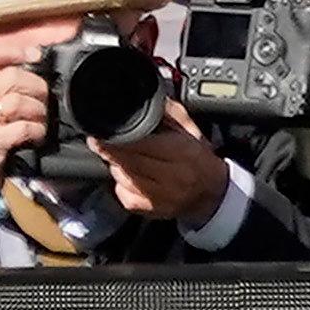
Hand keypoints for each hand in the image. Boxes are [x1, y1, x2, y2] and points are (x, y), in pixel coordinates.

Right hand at [0, 41, 50, 201]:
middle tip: (42, 101)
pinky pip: (23, 127)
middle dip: (37, 88)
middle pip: (14, 77)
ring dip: (39, 111)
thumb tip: (37, 55)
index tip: (34, 54)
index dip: (12, 49)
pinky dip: (37, 131)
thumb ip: (5, 76)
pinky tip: (35, 135)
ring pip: (20, 101)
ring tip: (39, 120)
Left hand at [90, 101, 229, 226]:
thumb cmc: (201, 161)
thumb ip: (171, 113)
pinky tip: (128, 175)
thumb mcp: (192, 132)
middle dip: (109, 151)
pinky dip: (120, 182)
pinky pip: (123, 194)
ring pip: (123, 178)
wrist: (211, 194)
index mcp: (182, 154)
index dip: (118, 140)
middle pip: (129, 162)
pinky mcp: (149, 209)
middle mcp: (171, 177)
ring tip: (120, 157)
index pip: (142, 145)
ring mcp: (158, 196)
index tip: (102, 134)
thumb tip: (152, 99)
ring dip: (115, 166)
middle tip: (98, 141)